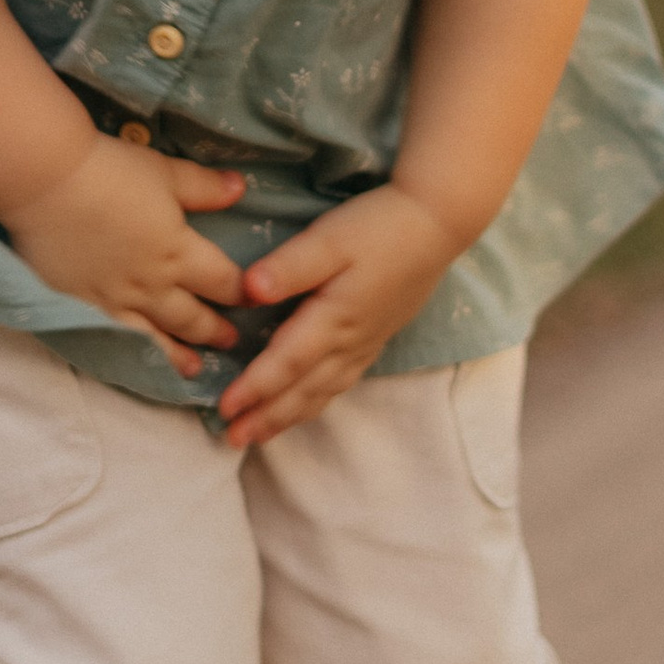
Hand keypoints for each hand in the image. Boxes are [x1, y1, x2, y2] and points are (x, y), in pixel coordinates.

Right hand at [0, 139, 249, 376]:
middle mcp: (151, 285)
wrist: (45, 183)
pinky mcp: (79, 304)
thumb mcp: (165, 172)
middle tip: (231, 340)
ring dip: (179, 354)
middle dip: (215, 330)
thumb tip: (241, 189)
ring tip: (194, 368)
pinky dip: (132, 352)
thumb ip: (204, 187)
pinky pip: (113, 337)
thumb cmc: (109, 170)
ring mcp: (114, 300)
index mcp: (178, 252)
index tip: (254, 300)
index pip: (222, 281)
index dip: (241, 292)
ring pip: (155, 337)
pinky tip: (137, 358)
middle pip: (192, 317)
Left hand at [215, 183, 463, 447]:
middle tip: (233, 440)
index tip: (225, 409)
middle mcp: (350, 340)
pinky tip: (308, 404)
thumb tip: (248, 290)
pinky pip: (342, 382)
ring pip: (323, 391)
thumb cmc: (379, 226)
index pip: (286, 363)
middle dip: (267, 417)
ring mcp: (366, 341)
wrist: (438, 223)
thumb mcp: (330, 237)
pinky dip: (318, 401)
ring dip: (290, 415)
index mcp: (333, 318)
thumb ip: (290, 266)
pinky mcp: (377, 335)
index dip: (254, 388)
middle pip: (303, 389)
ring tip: (261, 435)